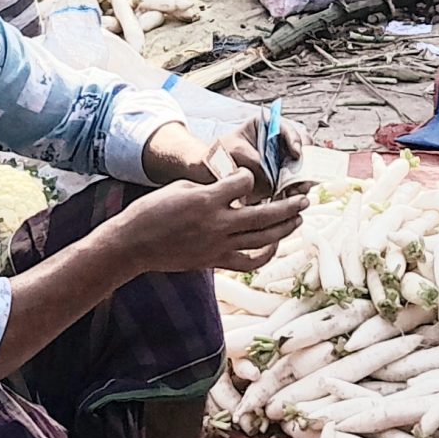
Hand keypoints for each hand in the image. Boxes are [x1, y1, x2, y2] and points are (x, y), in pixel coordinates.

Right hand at [101, 167, 310, 276]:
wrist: (134, 244)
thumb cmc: (152, 211)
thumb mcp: (181, 187)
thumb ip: (211, 187)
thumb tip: (234, 186)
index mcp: (207, 200)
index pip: (245, 182)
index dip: (250, 176)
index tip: (248, 175)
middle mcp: (217, 224)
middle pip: (265, 214)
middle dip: (289, 205)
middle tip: (304, 199)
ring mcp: (218, 246)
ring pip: (263, 239)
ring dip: (285, 228)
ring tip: (298, 219)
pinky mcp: (215, 262)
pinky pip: (248, 262)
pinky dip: (265, 254)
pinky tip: (273, 245)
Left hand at [200, 121, 306, 193]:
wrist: (207, 173)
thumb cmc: (218, 155)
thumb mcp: (233, 152)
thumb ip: (253, 160)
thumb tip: (271, 176)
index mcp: (266, 124)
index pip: (288, 128)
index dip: (295, 140)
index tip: (296, 153)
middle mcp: (278, 141)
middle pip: (302, 150)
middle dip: (303, 166)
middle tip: (300, 181)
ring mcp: (281, 161)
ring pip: (301, 170)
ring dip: (301, 182)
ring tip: (295, 193)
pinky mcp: (280, 179)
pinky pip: (293, 185)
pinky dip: (293, 193)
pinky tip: (288, 200)